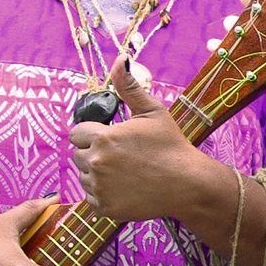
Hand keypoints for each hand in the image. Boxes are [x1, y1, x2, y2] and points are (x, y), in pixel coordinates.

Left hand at [70, 66, 229, 223]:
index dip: (94, 135)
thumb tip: (120, 58)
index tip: (114, 140)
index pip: (77, 133)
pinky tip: (125, 188)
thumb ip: (129, 87)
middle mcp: (96, 162)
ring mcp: (99, 187)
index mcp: (103, 137)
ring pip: (84, 176)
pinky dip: (103, 194)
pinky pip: (91, 197)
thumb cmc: (172, 145)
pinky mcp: (104, 208)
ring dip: (97, 174)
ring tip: (126, 173)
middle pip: (78, 155)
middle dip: (95, 153)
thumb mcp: (153, 112)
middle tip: (123, 157)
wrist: (188, 184)